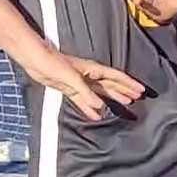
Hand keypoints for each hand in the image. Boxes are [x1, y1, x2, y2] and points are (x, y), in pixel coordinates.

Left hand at [27, 51, 144, 119]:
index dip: (129, 83)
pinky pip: (84, 101)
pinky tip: (96, 115)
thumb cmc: (53, 63)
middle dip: (124, 91)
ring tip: (124, 104)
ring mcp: (80, 83)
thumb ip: (86, 93)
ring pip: (100, 93)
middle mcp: (89, 76)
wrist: (35, 61)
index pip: (116, 77)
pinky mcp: (70, 89)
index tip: (141, 90)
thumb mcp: (71, 78)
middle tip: (136, 98)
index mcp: (93, 70)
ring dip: (112, 99)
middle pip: (111, 85)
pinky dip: (90, 108)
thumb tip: (100, 106)